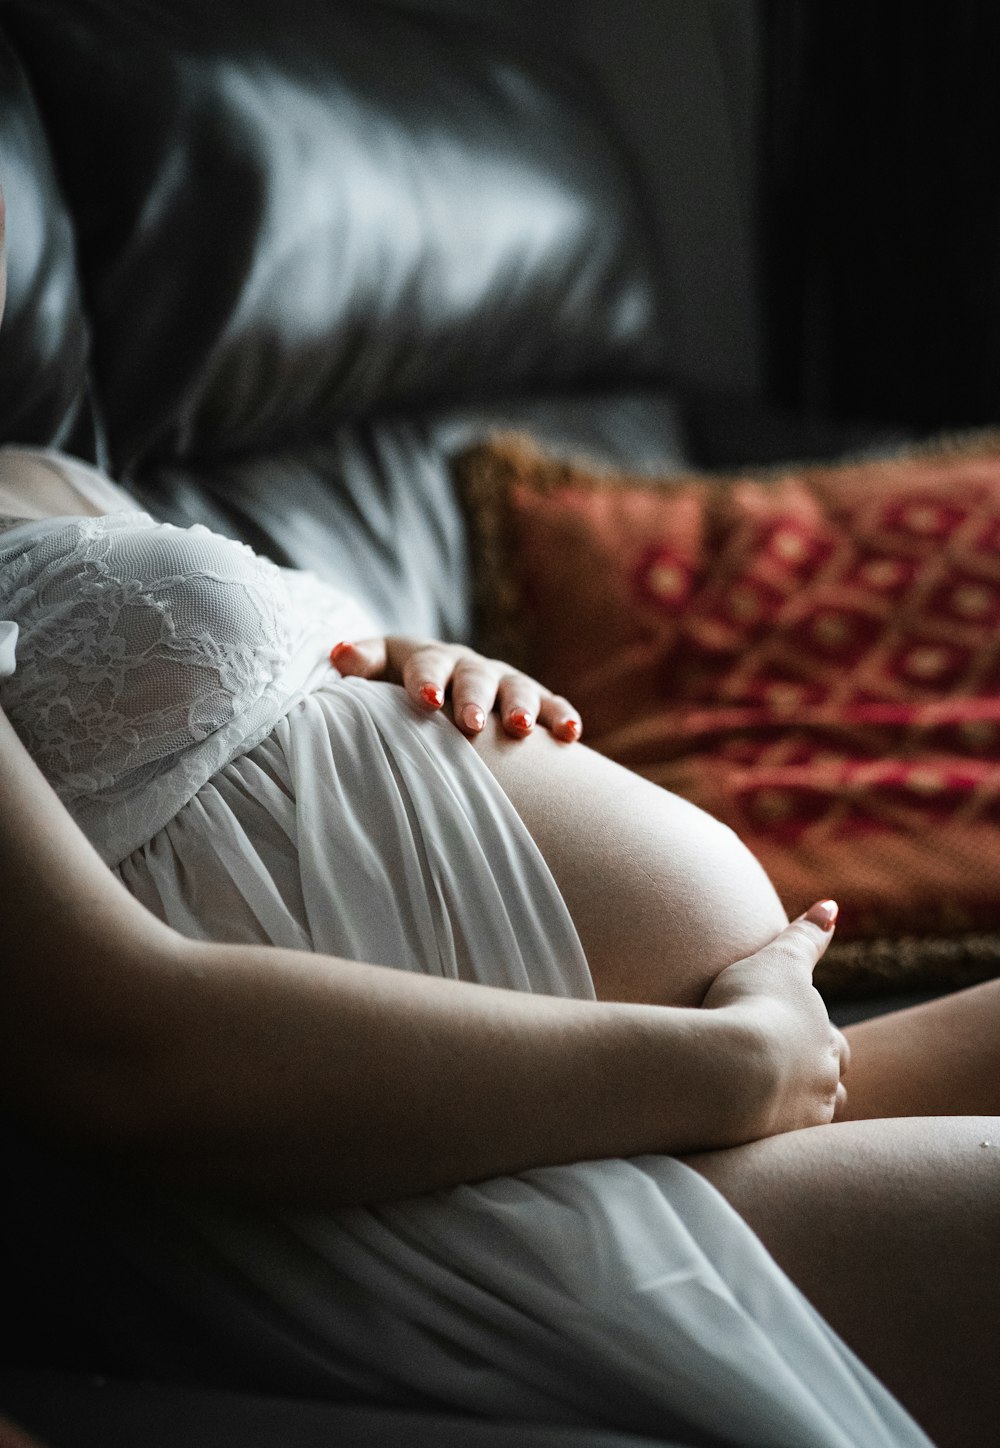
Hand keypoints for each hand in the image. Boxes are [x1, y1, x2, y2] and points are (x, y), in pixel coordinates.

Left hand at [330, 637, 582, 742]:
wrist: (435, 695)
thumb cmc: (396, 693)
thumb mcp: (376, 676)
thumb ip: (363, 665)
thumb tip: (338, 655)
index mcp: (425, 657)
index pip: (423, 662)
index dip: (425, 678)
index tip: (426, 700)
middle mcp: (466, 665)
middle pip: (472, 675)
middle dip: (473, 698)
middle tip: (470, 723)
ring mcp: (502, 682)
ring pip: (515, 688)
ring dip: (520, 706)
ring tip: (521, 729)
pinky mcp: (532, 701)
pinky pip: (550, 705)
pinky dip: (561, 717)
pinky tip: (571, 735)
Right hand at [702, 900, 849, 1138]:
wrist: (728, 1068)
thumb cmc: (750, 1006)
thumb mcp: (779, 961)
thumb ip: (805, 937)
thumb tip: (833, 906)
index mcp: (827, 1043)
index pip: (836, 1047)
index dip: (819, 1042)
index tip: (797, 1040)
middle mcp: (823, 1085)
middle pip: (828, 1088)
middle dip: (812, 1082)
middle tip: (782, 1076)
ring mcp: (799, 1120)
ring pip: (804, 1118)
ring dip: (789, 1109)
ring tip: (760, 1106)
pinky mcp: (770, 1147)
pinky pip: (770, 1143)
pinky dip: (760, 1132)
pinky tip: (738, 1129)